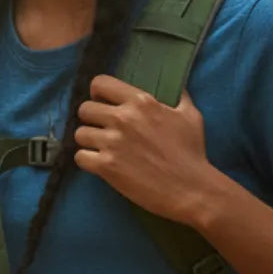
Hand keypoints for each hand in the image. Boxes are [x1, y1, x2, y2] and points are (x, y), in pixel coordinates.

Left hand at [73, 75, 219, 224]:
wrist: (192, 189)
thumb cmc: (192, 152)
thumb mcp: (190, 116)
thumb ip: (179, 96)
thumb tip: (175, 84)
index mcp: (141, 102)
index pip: (100, 84)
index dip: (97, 93)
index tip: (103, 102)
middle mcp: (122, 118)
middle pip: (85, 109)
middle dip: (91, 119)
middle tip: (102, 129)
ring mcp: (112, 142)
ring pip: (80, 133)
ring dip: (89, 141)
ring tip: (101, 148)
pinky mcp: (106, 166)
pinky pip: (80, 157)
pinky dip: (87, 160)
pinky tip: (99, 163)